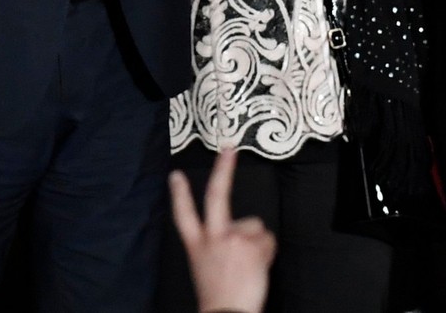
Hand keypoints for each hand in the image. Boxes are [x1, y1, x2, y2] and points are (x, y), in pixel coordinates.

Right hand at [169, 149, 275, 312]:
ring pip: (255, 226)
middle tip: (229, 148)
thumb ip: (218, 243)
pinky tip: (257, 267)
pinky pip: (268, 239)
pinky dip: (267, 252)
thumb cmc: (220, 294)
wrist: (227, 312)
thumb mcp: (209, 265)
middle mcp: (212, 237)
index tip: (177, 175)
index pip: (183, 215)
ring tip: (247, 266)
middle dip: (223, 169)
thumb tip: (237, 233)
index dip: (180, 193)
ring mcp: (232, 237)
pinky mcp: (251, 242)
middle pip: (216, 196)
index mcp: (196, 245)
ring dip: (257, 243)